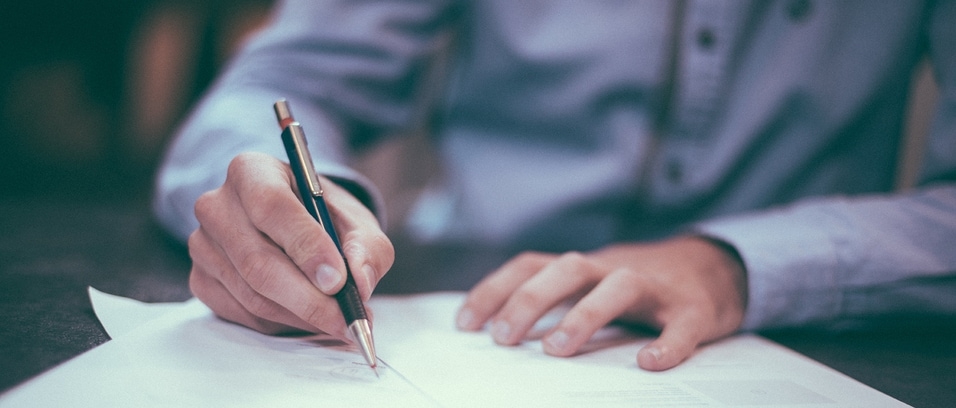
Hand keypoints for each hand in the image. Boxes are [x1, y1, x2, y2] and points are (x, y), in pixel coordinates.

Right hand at [188, 152, 392, 337]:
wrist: (295, 226)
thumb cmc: (324, 218)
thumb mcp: (356, 221)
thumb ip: (367, 247)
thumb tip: (360, 282)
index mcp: (252, 171)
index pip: (272, 206)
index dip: (306, 246)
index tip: (338, 280)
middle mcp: (217, 205)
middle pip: (258, 261)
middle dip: (309, 298)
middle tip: (346, 319)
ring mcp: (203, 245)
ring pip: (252, 294)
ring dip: (301, 316)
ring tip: (338, 321)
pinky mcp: (201, 280)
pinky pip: (243, 314)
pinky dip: (282, 324)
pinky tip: (308, 318)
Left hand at [456, 236, 746, 370]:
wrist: (713, 267)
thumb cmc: (637, 286)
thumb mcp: (590, 285)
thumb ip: (552, 300)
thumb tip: (495, 331)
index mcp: (584, 268)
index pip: (531, 265)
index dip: (495, 290)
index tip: (465, 324)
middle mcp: (613, 269)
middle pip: (568, 268)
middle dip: (530, 299)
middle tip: (503, 338)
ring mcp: (655, 287)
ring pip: (619, 286)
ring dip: (585, 314)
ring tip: (556, 350)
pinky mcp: (694, 309)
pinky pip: (682, 325)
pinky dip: (668, 343)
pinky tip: (650, 363)